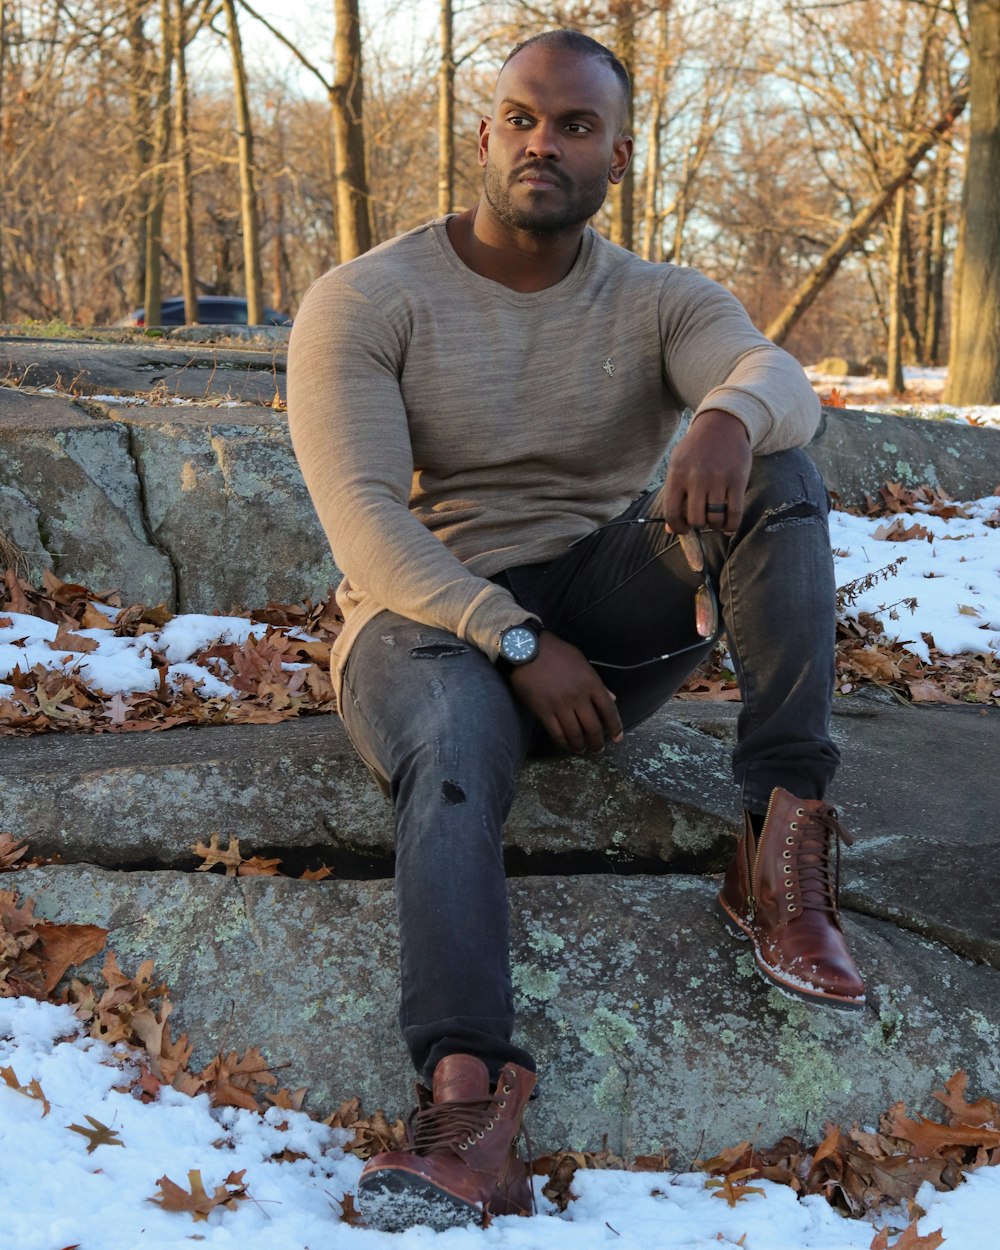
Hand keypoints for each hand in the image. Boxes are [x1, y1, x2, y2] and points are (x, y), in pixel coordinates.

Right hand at [508, 632, 622, 752]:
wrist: (527, 649)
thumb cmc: (557, 653)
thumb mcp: (582, 663)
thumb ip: (598, 683)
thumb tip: (613, 699)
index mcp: (591, 682)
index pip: (609, 710)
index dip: (615, 727)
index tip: (618, 738)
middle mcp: (578, 696)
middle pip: (593, 727)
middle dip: (598, 742)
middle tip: (598, 749)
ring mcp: (560, 705)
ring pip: (575, 734)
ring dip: (580, 745)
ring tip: (582, 749)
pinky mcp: (543, 711)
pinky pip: (556, 733)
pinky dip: (563, 742)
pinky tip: (566, 744)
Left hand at [661, 408, 751, 535]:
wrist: (722, 424)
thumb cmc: (696, 449)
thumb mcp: (678, 466)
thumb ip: (672, 496)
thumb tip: (670, 530)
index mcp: (677, 475)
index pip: (672, 513)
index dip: (677, 528)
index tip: (683, 529)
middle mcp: (696, 478)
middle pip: (695, 519)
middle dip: (698, 525)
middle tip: (702, 519)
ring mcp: (718, 479)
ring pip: (715, 519)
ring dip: (715, 525)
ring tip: (715, 520)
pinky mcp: (737, 480)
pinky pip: (735, 513)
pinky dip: (731, 525)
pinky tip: (728, 526)